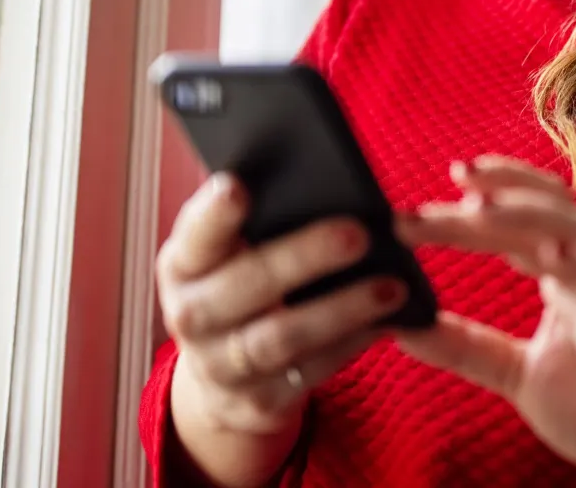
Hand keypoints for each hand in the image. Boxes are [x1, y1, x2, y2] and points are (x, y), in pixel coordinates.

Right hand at [156, 172, 408, 485]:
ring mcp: (221, 365)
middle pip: (245, 285)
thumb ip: (259, 218)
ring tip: (392, 286)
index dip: (213, 214)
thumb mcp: (230, 253)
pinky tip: (385, 322)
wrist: (221, 377)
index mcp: (183, 265)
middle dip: (303, 258)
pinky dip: (351, 346)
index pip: (195, 236)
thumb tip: (321, 173)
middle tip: (358, 233)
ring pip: (282, 337)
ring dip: (342, 310)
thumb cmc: (239, 284)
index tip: (238, 186)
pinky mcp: (258, 402)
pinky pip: (310, 372)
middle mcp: (191, 316)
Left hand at [394, 156, 575, 487]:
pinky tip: (550, 255)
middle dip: (494, 193)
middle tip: (450, 178)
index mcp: (563, 273)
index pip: (522, 216)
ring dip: (529, 213)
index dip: (486, 194)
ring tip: (482, 206)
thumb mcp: (515, 373)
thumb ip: (466, 346)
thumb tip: (400, 324)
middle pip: (541, 212)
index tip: (438, 185)